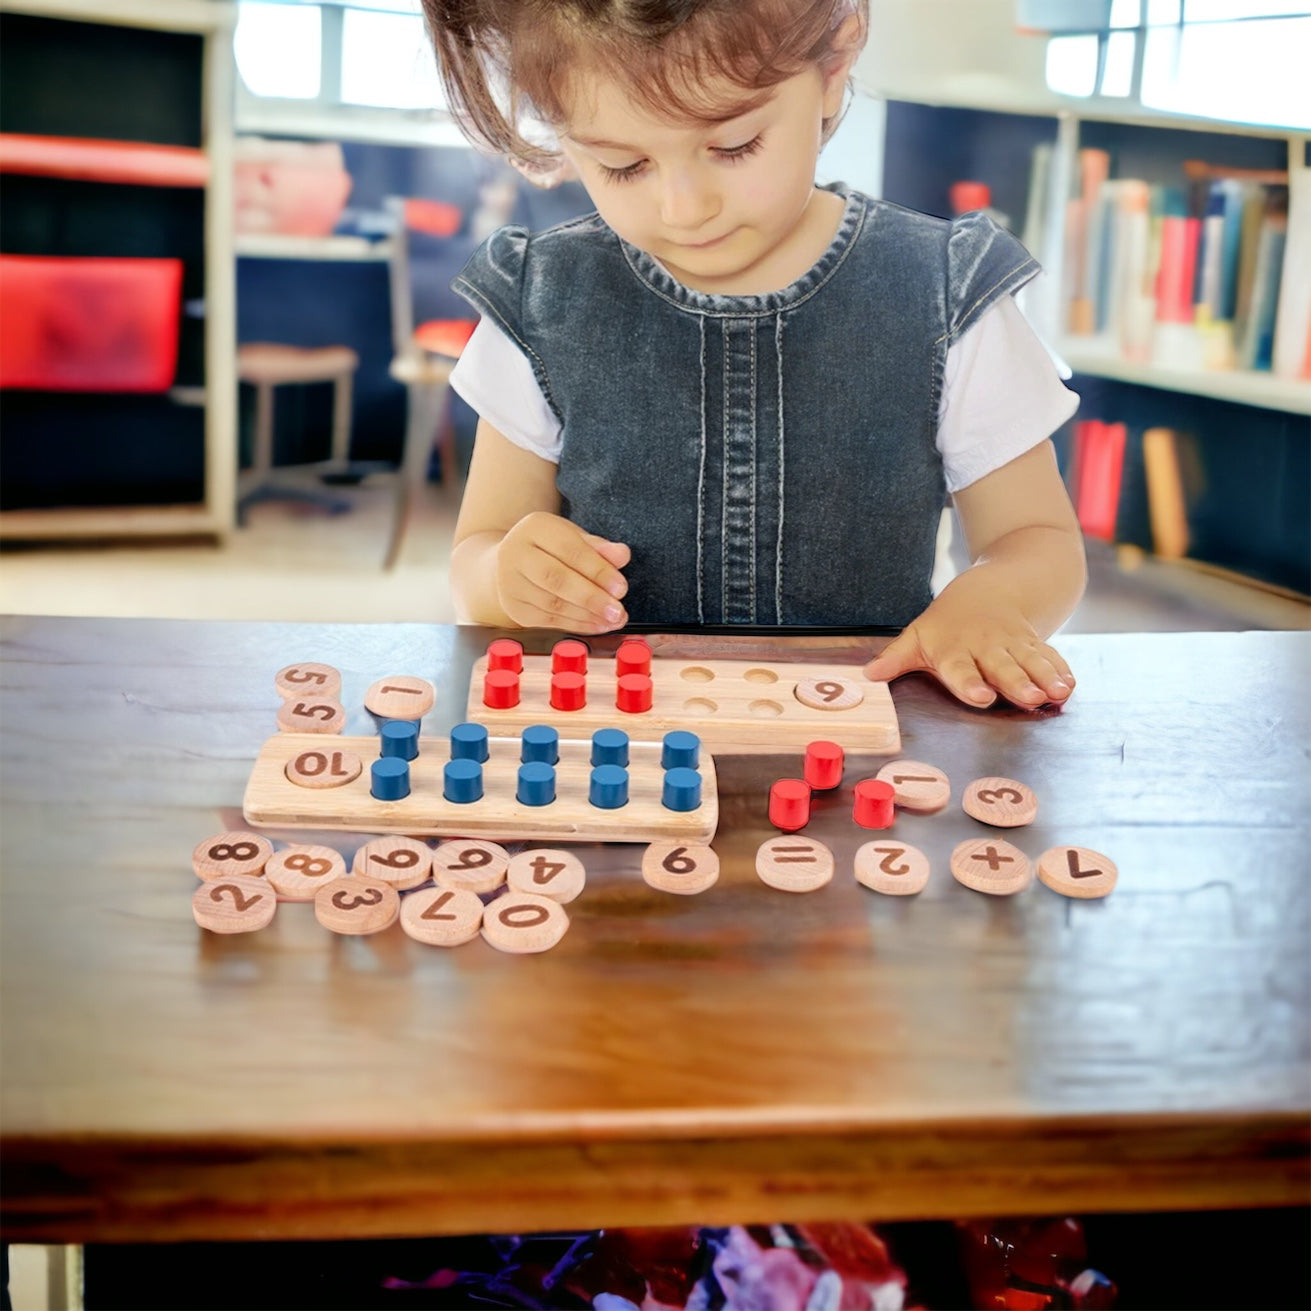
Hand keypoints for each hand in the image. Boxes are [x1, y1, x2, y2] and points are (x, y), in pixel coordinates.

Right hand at [495, 511, 630, 632]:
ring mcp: (510, 583)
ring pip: (552, 604)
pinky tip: (597, 625)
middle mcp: (515, 553)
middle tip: (617, 610)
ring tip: (613, 619)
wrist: (512, 562)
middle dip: (591, 597)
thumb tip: (622, 555)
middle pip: (556, 579)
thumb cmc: (550, 547)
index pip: (570, 550)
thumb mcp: (575, 537)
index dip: (598, 570)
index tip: (621, 587)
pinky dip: (577, 625)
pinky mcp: (514, 607)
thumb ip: (599, 547)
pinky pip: (548, 621)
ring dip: (587, 615)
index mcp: (535, 528)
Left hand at [864, 601, 1074, 709]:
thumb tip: (867, 677)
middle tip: (1029, 698)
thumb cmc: (947, 622)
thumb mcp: (918, 635)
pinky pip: (1049, 656)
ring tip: (1057, 694)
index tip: (981, 697)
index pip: (961, 669)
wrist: (992, 586)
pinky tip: (1070, 685)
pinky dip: (1060, 670)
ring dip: (1044, 678)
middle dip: (1016, 682)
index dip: (970, 684)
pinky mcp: (1034, 643)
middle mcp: (986, 648)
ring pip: (1030, 662)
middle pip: (1002, 668)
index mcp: (954, 650)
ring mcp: (1013, 645)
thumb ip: (896, 658)